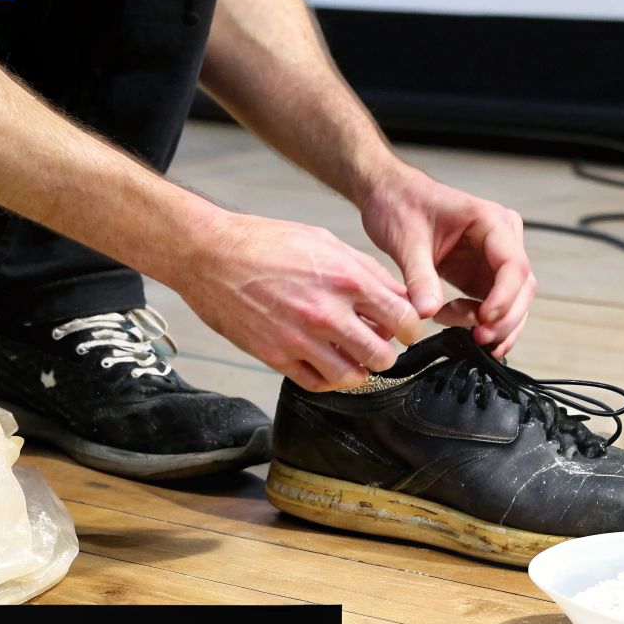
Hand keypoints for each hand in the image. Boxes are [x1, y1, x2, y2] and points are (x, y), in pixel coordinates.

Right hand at [178, 212, 422, 390]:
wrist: (211, 255)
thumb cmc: (265, 242)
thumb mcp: (324, 240)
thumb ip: (365, 270)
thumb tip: (396, 294)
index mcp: (346, 279)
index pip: (403, 318)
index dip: (412, 327)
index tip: (406, 328)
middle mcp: (326, 313)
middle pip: (383, 354)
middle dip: (387, 351)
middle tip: (379, 343)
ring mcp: (300, 339)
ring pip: (353, 376)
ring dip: (359, 369)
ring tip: (352, 356)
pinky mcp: (275, 356)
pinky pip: (317, 383)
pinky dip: (329, 378)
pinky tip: (326, 363)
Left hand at [359, 166, 534, 355]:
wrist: (389, 196)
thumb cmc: (400, 204)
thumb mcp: (406, 240)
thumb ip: (419, 276)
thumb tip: (428, 312)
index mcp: (490, 221)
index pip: (514, 264)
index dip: (505, 297)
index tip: (484, 320)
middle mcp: (501, 239)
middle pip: (522, 286)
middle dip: (505, 318)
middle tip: (479, 340)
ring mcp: (493, 259)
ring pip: (513, 300)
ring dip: (496, 325)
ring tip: (466, 338)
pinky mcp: (480, 274)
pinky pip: (494, 304)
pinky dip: (484, 323)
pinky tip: (465, 334)